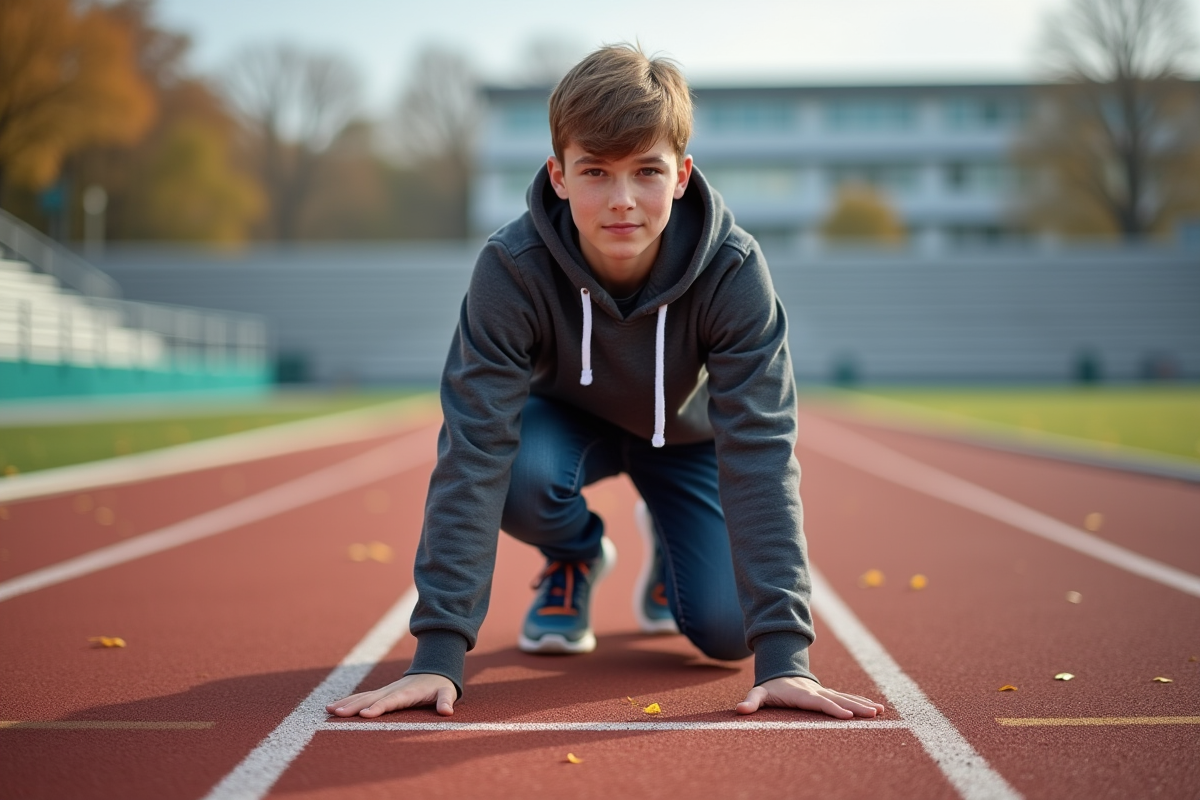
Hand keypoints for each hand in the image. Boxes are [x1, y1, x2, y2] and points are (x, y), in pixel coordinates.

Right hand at [326, 673, 456, 717]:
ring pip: (362, 697)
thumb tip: (447, 711)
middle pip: (370, 699)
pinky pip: (362, 697)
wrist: (434, 669)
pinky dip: (347, 702)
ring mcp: (385, 690)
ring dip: (346, 703)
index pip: (390, 701)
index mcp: (407, 692)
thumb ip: (446, 700)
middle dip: (353, 706)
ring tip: (328, 710)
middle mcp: (392, 690)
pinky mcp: (380, 693)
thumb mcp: (447, 691)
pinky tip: (333, 708)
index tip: (364, 715)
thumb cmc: (440, 685)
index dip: (378, 708)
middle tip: (337, 714)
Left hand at [735, 676, 884, 718]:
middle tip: (873, 713)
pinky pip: (848, 698)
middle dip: (855, 707)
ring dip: (863, 704)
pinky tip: (877, 708)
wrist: (781, 671)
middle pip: (839, 700)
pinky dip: (862, 702)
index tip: (847, 716)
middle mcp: (817, 692)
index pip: (819, 703)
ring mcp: (825, 692)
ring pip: (847, 698)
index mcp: (802, 695)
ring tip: (880, 711)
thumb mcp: (760, 693)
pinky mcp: (830, 694)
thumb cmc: (771, 687)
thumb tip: (739, 710)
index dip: (832, 709)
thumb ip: (751, 701)